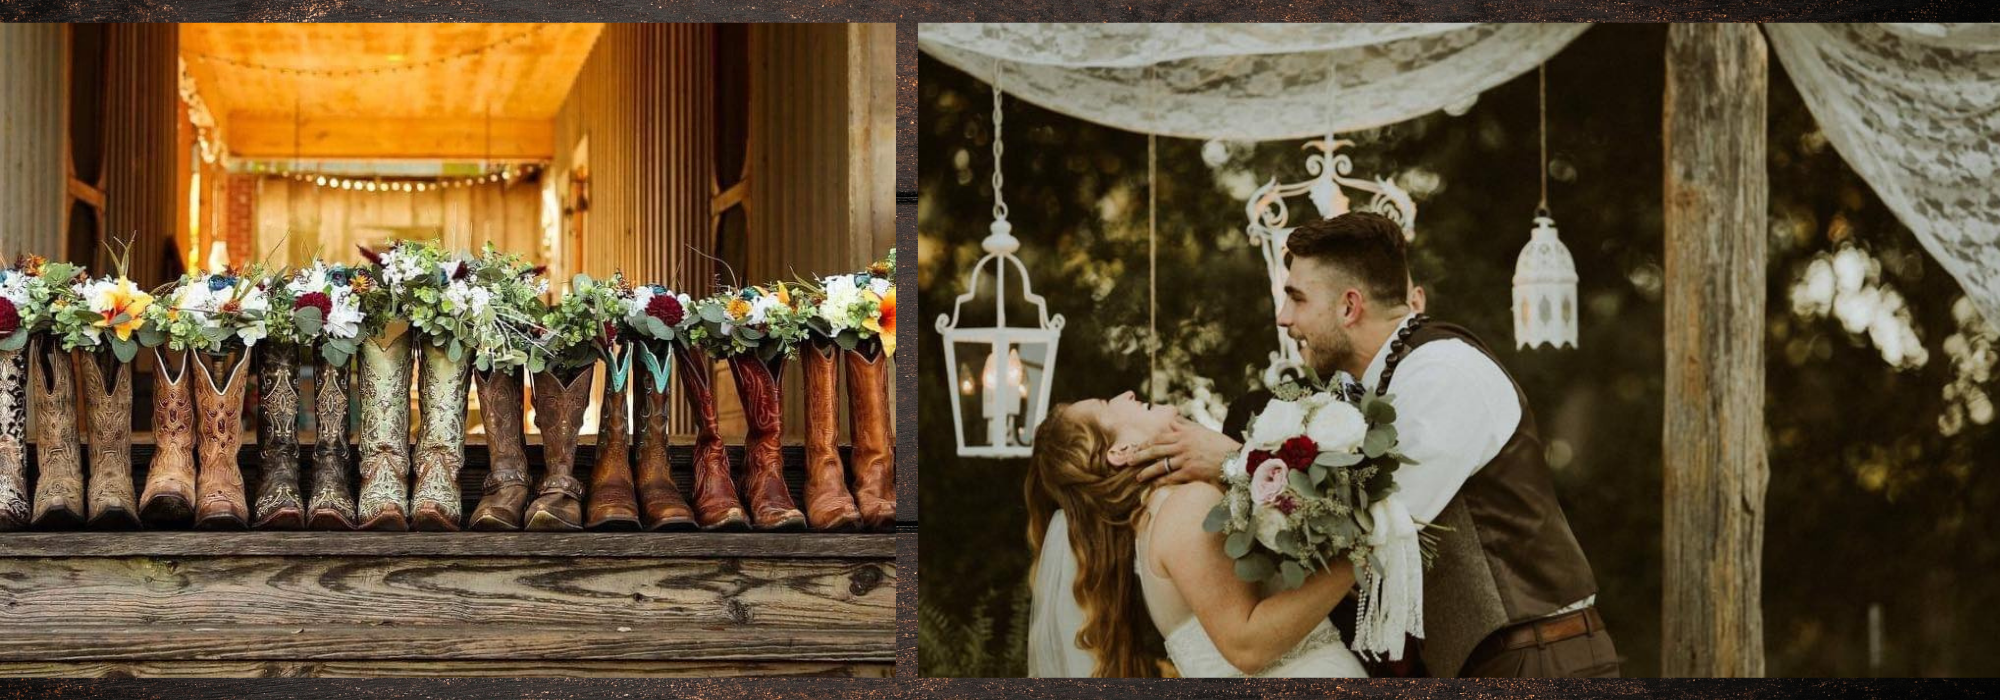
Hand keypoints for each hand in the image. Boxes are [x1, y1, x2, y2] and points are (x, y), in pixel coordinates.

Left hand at [1123, 418, 1240, 485]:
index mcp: (1185, 434)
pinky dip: (1161, 481)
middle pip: (1156, 450)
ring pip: (1161, 464)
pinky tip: (1154, 485)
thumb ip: (1186, 426)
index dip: (1146, 443)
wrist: (1235, 458)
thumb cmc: (1220, 445)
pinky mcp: (1191, 471)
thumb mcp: (1202, 431)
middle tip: (1128, 461)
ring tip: (1138, 476)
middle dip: (1140, 455)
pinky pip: (1172, 477)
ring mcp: (1186, 458)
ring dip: (1147, 471)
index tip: (1137, 447)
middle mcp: (1183, 445)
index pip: (1160, 437)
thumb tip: (1173, 420)